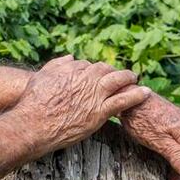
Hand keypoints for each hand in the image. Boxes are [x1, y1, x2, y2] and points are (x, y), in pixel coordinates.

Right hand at [16, 55, 151, 153]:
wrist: (34, 123)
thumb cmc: (33, 101)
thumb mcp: (41, 76)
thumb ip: (57, 64)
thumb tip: (72, 57)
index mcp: (72, 69)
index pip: (88, 65)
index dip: (92, 70)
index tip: (95, 74)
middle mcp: (86, 79)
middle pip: (105, 69)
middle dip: (112, 71)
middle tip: (117, 75)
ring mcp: (94, 95)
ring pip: (118, 81)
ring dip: (128, 78)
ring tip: (134, 78)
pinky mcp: (100, 112)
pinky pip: (123, 101)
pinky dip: (136, 95)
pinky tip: (145, 93)